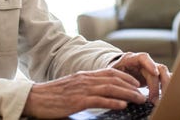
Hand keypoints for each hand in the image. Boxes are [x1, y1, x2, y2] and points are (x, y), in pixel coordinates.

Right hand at [22, 68, 145, 118]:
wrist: (36, 97)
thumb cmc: (54, 94)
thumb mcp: (72, 86)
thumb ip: (86, 87)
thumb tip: (100, 93)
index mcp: (85, 75)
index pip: (110, 72)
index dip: (125, 77)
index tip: (136, 83)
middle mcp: (86, 79)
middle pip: (113, 79)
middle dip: (131, 86)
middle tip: (143, 93)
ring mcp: (82, 89)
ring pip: (110, 88)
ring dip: (127, 94)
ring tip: (138, 99)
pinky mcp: (78, 101)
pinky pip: (99, 100)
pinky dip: (112, 102)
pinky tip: (122, 105)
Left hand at [109, 52, 170, 103]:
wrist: (116, 70)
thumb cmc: (114, 71)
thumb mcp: (112, 73)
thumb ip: (117, 78)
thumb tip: (122, 90)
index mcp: (131, 58)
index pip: (143, 57)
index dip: (150, 64)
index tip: (155, 73)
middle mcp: (143, 62)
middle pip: (157, 69)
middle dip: (157, 85)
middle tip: (154, 100)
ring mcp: (150, 69)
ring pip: (164, 74)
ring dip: (164, 87)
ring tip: (159, 102)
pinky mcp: (154, 76)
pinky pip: (164, 79)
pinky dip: (166, 87)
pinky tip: (166, 97)